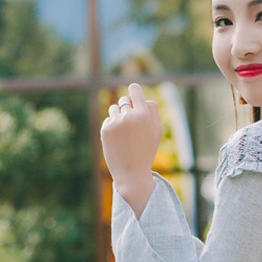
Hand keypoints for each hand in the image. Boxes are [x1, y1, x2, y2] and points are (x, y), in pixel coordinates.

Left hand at [100, 83, 162, 217]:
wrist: (131, 172)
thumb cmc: (147, 151)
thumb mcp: (156, 131)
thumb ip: (152, 111)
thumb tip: (141, 97)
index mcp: (143, 114)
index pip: (134, 89)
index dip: (134, 91)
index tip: (134, 95)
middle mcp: (128, 116)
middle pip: (125, 99)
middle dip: (128, 108)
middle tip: (132, 124)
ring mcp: (115, 122)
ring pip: (114, 108)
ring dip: (119, 116)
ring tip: (126, 133)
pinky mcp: (105, 129)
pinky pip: (108, 119)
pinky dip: (113, 127)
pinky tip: (118, 140)